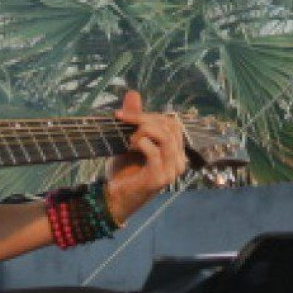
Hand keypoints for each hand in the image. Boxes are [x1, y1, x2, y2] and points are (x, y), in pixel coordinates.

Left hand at [104, 91, 186, 223]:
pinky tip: (129, 147)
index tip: (122, 114)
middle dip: (144, 119)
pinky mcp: (159, 178)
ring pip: (165, 136)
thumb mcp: (128, 140)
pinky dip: (140, 144)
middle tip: (123, 120)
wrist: (114, 199)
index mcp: (175, 151)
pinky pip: (154, 151)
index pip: (171, 123)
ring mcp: (171, 170)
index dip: (148, 115)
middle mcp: (178, 160)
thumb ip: (135, 119)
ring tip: (128, 137)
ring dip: (143, 130)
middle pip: (170, 126)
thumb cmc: (124, 172)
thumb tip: (134, 93)